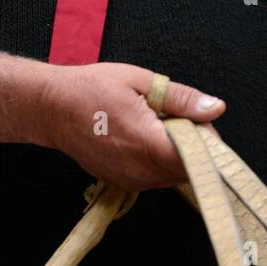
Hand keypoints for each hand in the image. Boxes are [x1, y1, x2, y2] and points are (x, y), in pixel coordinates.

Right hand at [32, 63, 226, 190]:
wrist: (51, 108)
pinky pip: (157, 179)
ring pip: (175, 176)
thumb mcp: (140, 81)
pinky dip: (162, 161)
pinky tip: (147, 138)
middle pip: (189, 170)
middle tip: (180, 115)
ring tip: (159, 124)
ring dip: (178, 155)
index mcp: (146, 142)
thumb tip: (215, 108)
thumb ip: (181, 99)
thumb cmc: (91, 88)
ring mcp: (130, 181)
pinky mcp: (124, 184)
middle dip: (196, 146)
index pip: (197, 158)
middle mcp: (139, 170)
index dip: (208, 142)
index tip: (202, 121)